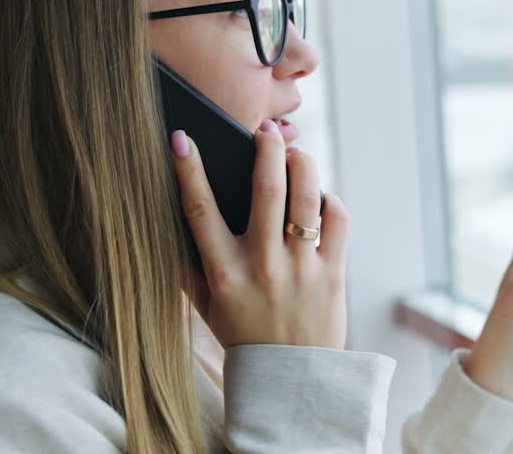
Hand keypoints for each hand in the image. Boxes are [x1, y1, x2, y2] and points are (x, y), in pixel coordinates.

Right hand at [171, 124, 347, 348]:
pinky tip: (318, 197)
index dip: (187, 170)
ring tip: (294, 153)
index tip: (180, 137)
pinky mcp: (333, 274)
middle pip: (266, 190)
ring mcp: (301, 269)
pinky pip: (336, 219)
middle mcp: (262, 267)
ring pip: (307, 197)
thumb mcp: (207, 307)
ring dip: (302, 163)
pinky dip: (328, 199)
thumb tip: (176, 215)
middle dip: (265, 148)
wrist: (293, 382)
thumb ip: (191, 266)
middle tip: (264, 128)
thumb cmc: (245, 337)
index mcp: (223, 274)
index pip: (200, 210)